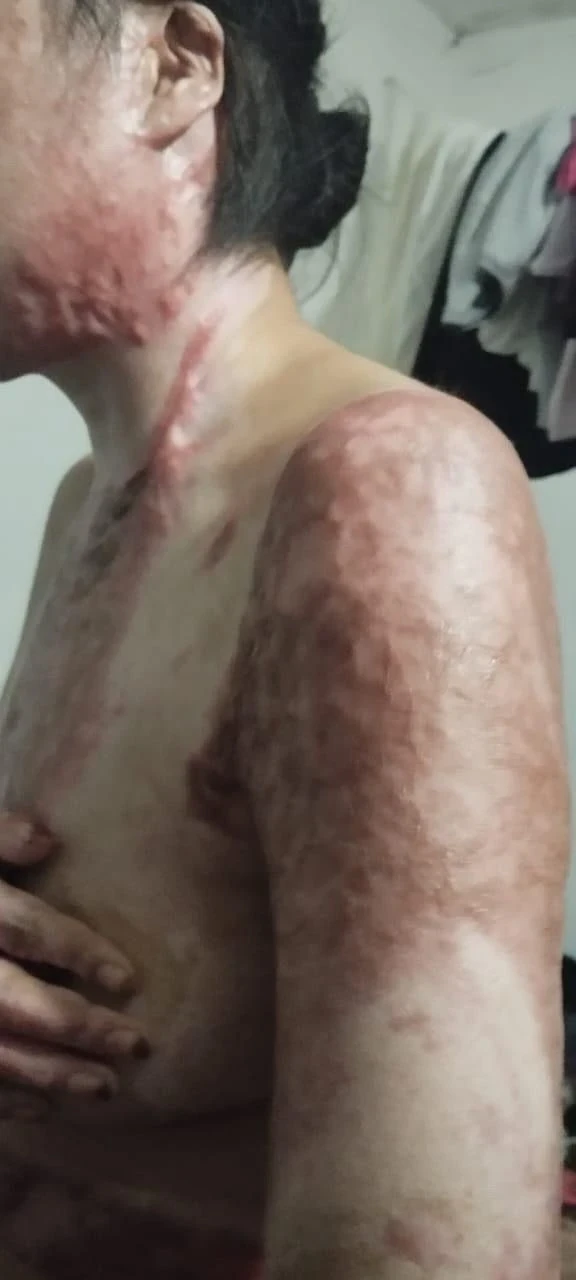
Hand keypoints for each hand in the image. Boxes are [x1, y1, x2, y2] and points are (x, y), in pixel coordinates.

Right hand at [0, 812, 147, 1113]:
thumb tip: (45, 841)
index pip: (26, 930)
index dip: (76, 952)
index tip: (126, 978)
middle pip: (17, 1003)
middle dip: (77, 1027)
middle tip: (135, 1044)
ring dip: (50, 1074)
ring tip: (105, 1087)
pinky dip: (6, 1101)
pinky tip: (46, 1107)